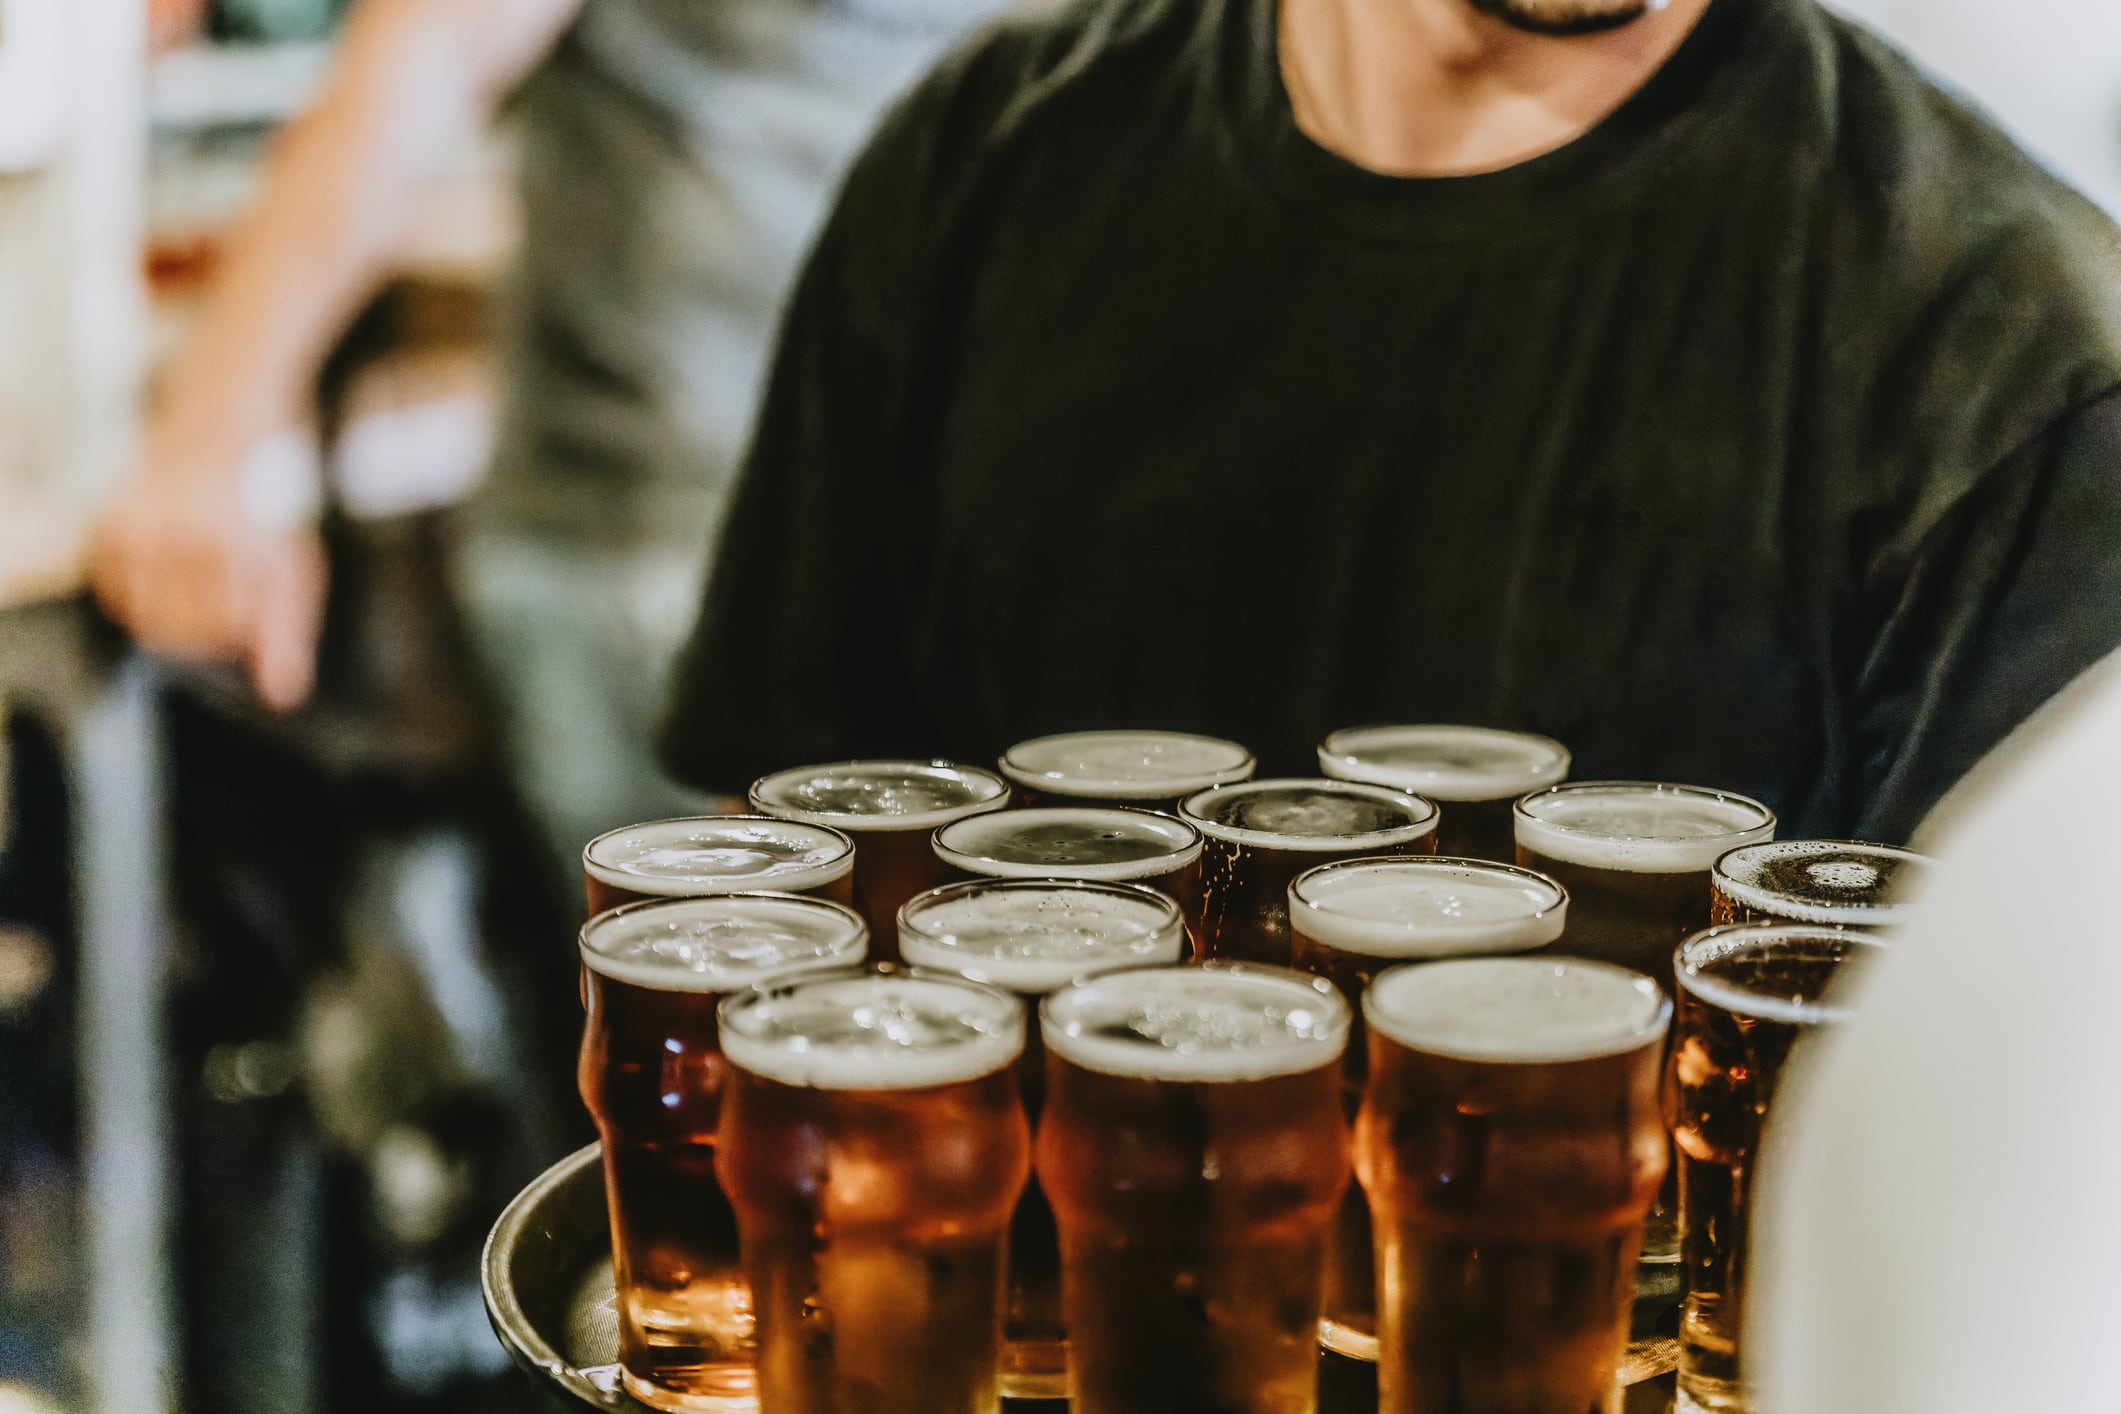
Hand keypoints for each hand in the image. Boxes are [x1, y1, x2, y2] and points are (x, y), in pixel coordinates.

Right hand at [93, 430, 328, 710]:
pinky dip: (139, 603)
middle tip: (221, 601)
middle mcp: (182, 533)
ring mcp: (142, 530)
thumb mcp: (292, 568)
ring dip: (173, 623)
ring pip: (149, 623)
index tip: (246, 610)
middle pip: (186, 632)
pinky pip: (117, 599)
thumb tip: (280, 695)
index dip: (239, 629)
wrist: (215, 441)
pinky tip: (165, 580)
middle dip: (207, 631)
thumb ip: (289, 633)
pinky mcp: (112, 527)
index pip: (228, 627)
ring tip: (196, 593)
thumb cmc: (262, 515)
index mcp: (234, 543)